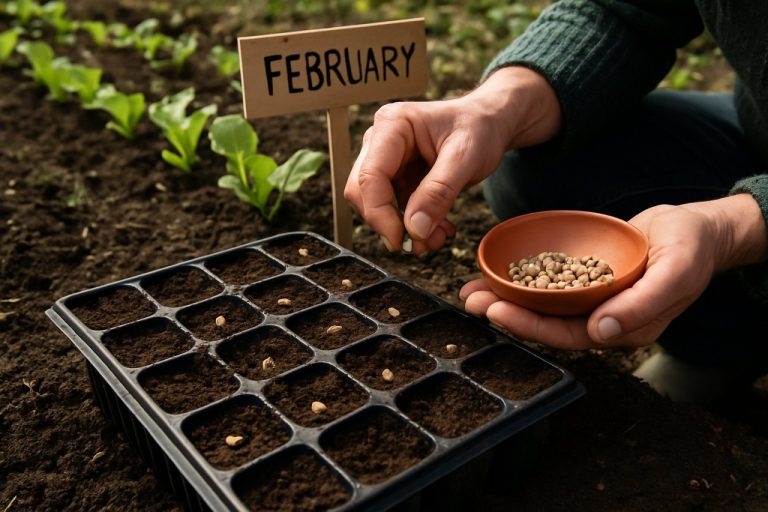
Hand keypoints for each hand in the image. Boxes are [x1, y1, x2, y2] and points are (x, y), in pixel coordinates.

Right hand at [344, 66, 561, 253]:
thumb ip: (439, 192)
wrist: (488, 124)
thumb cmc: (478, 129)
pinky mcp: (395, 178)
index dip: (380, 213)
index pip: (369, 176)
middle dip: (389, 224)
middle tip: (420, 245)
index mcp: (392, 125)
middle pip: (363, 192)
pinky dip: (413, 226)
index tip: (402, 240)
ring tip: (438, 237)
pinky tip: (439, 229)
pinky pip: (394, 210)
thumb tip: (413, 229)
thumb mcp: (466, 158)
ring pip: (376, 205)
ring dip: (403, 229)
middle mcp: (380, 141)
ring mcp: (385, 160)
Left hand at [460, 194, 767, 348]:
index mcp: (620, 328)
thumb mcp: (675, 274)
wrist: (694, 229)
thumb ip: (641, 306)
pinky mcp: (583, 276)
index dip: (530, 326)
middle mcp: (599, 317)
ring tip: (471, 289)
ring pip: (541, 302)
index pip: (567, 334)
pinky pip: (547, 279)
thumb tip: (600, 330)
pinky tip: (495, 270)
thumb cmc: (691, 252)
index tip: (497, 312)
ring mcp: (590, 297)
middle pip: (545, 321)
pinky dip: (520, 276)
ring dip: (506, 297)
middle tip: (471, 301)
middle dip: (506, 313)